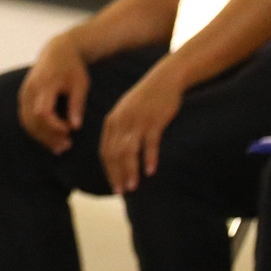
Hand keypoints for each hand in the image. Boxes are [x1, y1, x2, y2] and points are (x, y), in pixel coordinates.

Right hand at [17, 34, 90, 154]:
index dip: (54, 125)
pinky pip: (25, 118)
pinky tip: (50, 139)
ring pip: (27, 122)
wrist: (57, 51)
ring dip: (42, 137)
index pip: (43, 111)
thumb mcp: (80, 84)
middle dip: (49, 136)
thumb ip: (77, 104)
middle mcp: (31, 89)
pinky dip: (36, 131)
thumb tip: (76, 127)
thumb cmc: (72, 68)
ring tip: (60, 147)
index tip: (70, 130)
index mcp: (45, 84)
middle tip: (67, 146)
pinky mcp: (23, 97)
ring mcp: (24, 93)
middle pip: (33, 120)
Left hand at [99, 66, 185, 193]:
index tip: (114, 185)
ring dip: (130, 171)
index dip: (109, 170)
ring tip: (133, 187)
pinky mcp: (154, 120)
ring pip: (129, 150)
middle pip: (115, 153)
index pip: (105, 151)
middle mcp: (121, 122)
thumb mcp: (126, 112)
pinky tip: (151, 171)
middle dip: (116, 175)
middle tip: (121, 192)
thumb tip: (118, 155)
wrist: (164, 79)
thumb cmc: (146, 99)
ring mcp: (138, 121)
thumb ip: (120, 131)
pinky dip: (149, 157)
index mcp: (112, 121)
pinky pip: (150, 142)